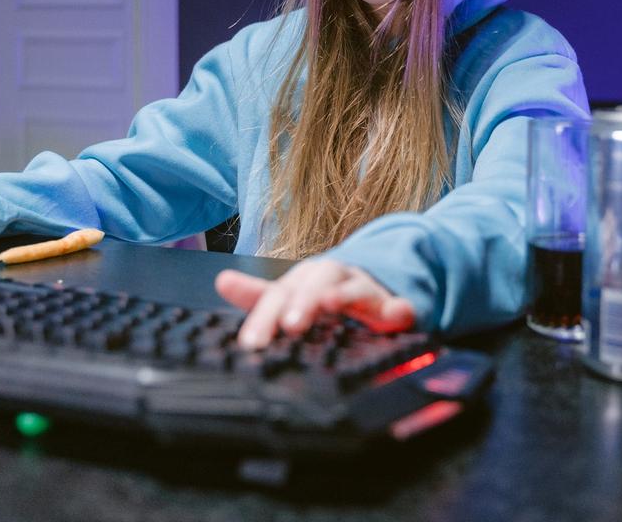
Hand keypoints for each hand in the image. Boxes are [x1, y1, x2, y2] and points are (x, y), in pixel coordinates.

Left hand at [215, 258, 415, 348]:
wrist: (374, 279)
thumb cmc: (324, 291)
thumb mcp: (291, 294)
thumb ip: (257, 295)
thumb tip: (222, 281)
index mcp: (301, 280)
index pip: (277, 296)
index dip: (263, 317)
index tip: (250, 343)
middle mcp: (330, 279)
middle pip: (313, 284)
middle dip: (302, 302)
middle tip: (289, 326)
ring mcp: (363, 289)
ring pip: (353, 286)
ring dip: (343, 293)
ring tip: (332, 304)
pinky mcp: (392, 304)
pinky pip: (399, 304)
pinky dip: (399, 308)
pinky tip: (398, 314)